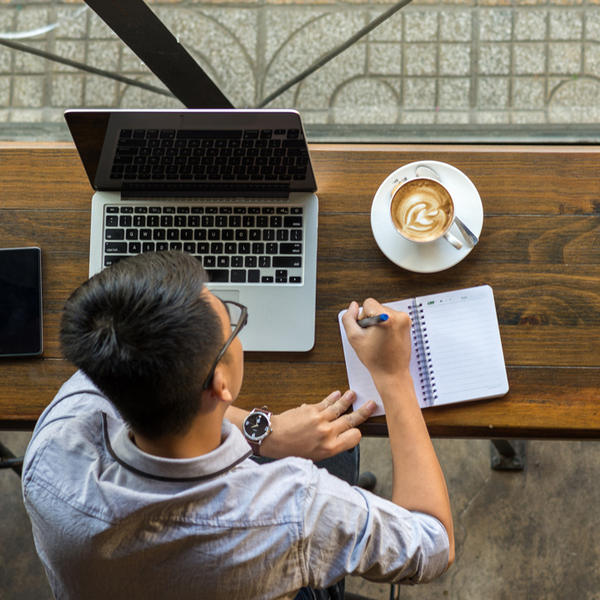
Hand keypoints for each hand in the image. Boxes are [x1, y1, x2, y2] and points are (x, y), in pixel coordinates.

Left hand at [259, 390, 376, 460]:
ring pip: (340, 408)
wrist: (273, 437)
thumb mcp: (314, 456)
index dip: (357, 433)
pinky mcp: (312, 408)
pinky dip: (333, 397)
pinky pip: (326, 402)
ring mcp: (320, 419)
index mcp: (330, 447)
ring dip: (348, 400)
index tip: (358, 429)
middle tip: (371, 405)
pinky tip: (338, 394)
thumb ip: (328, 447)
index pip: (354, 437)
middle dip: (363, 412)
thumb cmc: (290, 450)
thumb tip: (338, 438)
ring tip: (354, 395)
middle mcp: (328, 432)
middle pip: (351, 420)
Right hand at [341, 299, 412, 380]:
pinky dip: (386, 325)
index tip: (367, 331)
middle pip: (376, 307)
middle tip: (373, 337)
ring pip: (383, 312)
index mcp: (388, 318)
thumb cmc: (375, 359)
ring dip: (378, 323)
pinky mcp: (407, 324)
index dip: (362, 318)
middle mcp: (399, 316)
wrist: (392, 372)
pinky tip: (385, 338)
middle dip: (371, 320)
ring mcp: (405, 320)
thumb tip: (353, 306)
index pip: (368, 304)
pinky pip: (390, 317)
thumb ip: (348, 318)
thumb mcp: (354, 338)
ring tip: (379, 339)